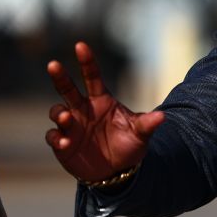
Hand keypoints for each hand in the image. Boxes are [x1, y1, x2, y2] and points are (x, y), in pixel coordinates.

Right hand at [45, 41, 164, 182]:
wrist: (116, 171)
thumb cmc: (128, 146)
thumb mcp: (140, 135)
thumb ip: (147, 124)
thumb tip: (163, 117)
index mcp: (101, 101)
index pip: (92, 77)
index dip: (87, 61)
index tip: (80, 45)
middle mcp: (83, 109)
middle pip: (67, 89)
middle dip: (60, 76)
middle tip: (53, 64)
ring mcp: (71, 125)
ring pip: (58, 111)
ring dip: (60, 113)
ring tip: (67, 118)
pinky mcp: (62, 142)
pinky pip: (53, 136)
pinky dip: (56, 137)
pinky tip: (64, 143)